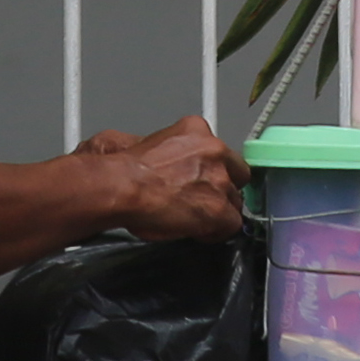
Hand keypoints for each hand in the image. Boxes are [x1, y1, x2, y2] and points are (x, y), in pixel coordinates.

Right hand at [82, 113, 245, 243]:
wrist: (123, 187)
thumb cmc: (128, 170)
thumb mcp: (149, 142)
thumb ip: (171, 149)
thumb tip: (168, 161)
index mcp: (196, 129)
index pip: (220, 151)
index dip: (212, 170)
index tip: (202, 180)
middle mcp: (214, 150)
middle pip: (236, 174)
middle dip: (223, 188)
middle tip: (203, 200)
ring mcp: (219, 180)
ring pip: (234, 201)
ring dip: (218, 211)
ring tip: (196, 218)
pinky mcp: (218, 209)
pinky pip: (232, 225)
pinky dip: (217, 231)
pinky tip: (200, 232)